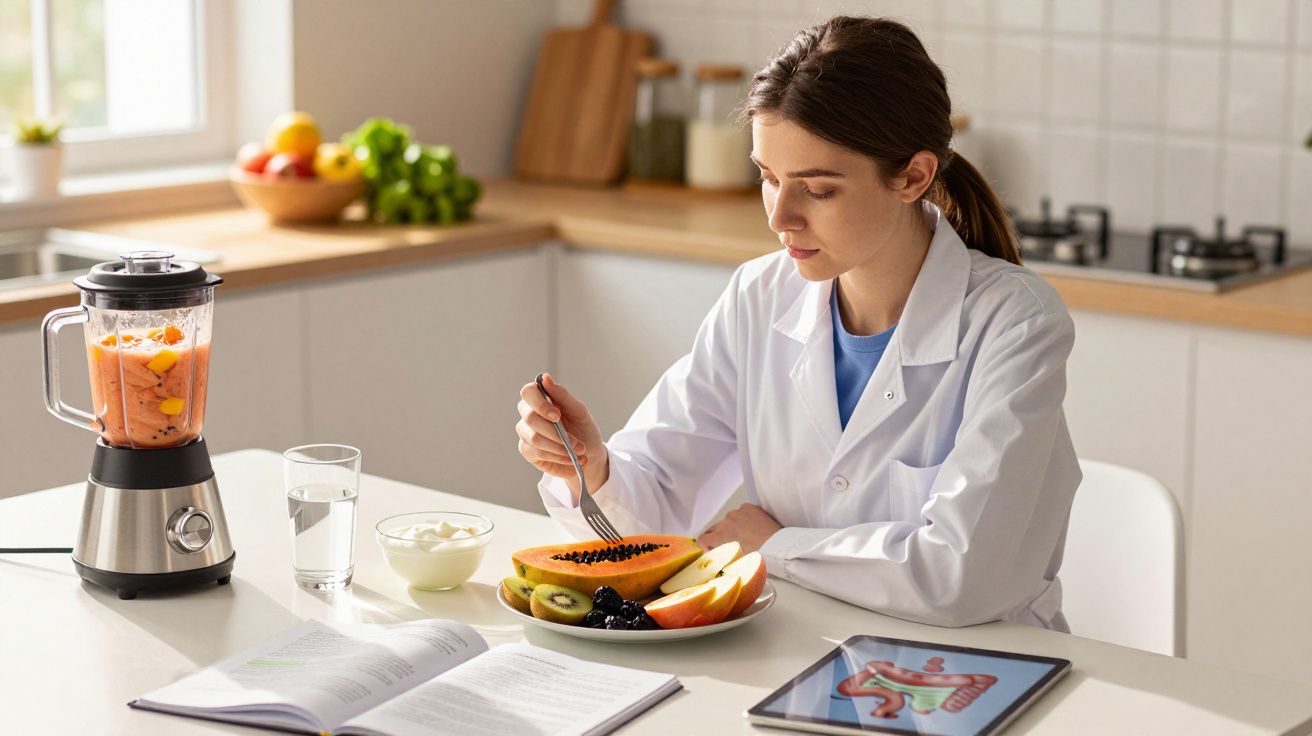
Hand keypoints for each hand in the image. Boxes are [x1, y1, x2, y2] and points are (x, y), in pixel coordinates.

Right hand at [516, 373, 608, 494]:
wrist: (589, 455)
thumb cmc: (583, 429)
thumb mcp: (579, 411)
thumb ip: (562, 395)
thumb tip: (544, 377)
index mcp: (541, 399)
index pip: (528, 392)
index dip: (540, 404)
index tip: (557, 415)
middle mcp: (529, 414)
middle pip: (530, 418)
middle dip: (556, 432)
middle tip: (577, 443)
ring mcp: (525, 432)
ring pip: (534, 438)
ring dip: (560, 447)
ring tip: (578, 452)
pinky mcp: (527, 450)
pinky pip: (537, 453)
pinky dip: (558, 457)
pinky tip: (569, 459)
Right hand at [697, 503, 782, 554]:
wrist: (778, 546)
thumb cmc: (758, 558)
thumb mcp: (734, 563)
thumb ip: (720, 559)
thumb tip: (715, 560)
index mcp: (719, 537)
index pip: (702, 538)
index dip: (705, 546)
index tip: (711, 550)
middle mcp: (725, 522)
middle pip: (713, 528)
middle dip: (717, 536)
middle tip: (728, 545)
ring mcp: (737, 512)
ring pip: (728, 520)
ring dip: (732, 526)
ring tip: (744, 536)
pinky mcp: (748, 507)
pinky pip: (741, 512)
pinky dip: (743, 518)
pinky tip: (752, 527)